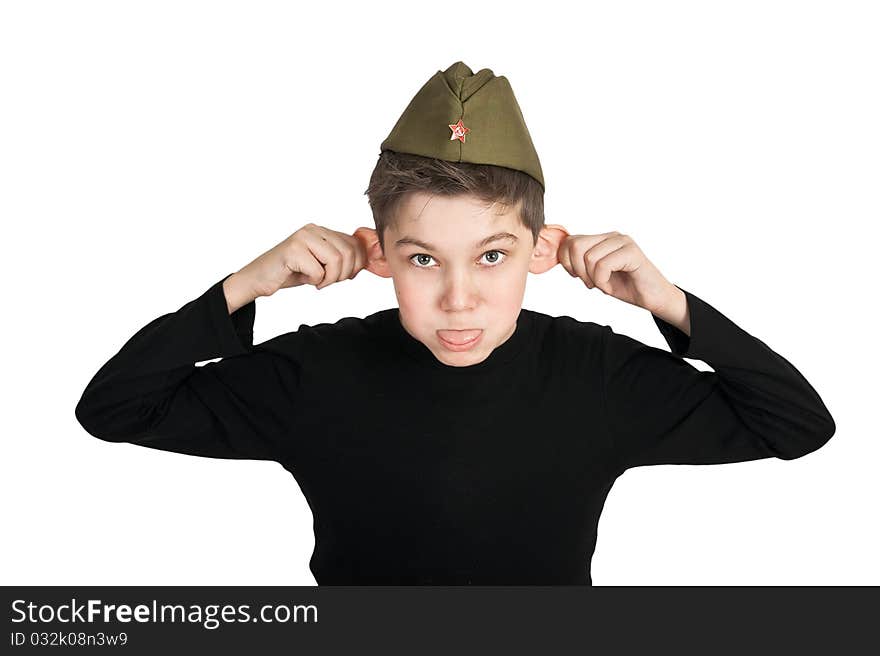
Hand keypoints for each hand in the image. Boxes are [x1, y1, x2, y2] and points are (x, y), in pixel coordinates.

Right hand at [237, 223, 371, 298]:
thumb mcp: (322, 264)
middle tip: (328, 281)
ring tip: (317, 281)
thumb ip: (342, 257)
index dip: (357, 264)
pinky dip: (314, 281)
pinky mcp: (293, 250)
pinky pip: (319, 271)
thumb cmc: (291, 272)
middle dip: (344, 274)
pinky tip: (303, 278)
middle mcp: (313, 229)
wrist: (259, 278)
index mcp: (322, 230)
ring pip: (337, 260)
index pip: (355, 244)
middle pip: (349, 252)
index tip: (346, 276)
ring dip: (330, 278)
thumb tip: (369, 259)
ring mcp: (302, 237)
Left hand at [556, 231, 679, 312]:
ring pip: (589, 257)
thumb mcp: (594, 274)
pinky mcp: (632, 251)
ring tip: (604, 285)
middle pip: (575, 246)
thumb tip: (557, 254)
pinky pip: (603, 265)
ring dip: (593, 279)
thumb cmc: (624, 286)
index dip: (566, 263)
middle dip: (577, 270)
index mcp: (600, 239)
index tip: (578, 277)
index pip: (569, 241)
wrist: (652, 298)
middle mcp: (611, 236)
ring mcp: (622, 241)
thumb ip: (579, 262)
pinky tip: (611, 288)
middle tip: (591, 283)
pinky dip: (602, 282)